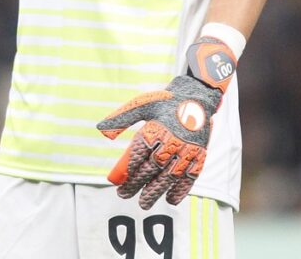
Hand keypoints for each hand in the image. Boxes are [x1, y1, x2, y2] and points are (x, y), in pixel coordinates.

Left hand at [97, 38, 236, 208]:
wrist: (196, 96)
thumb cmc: (165, 101)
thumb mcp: (141, 104)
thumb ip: (121, 118)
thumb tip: (101, 130)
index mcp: (155, 129)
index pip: (139, 156)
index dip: (128, 171)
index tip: (118, 182)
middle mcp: (171, 141)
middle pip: (152, 169)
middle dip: (137, 185)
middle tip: (124, 195)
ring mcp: (186, 149)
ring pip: (169, 176)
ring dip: (155, 192)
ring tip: (144, 203)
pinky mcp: (199, 154)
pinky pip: (190, 176)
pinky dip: (181, 189)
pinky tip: (171, 200)